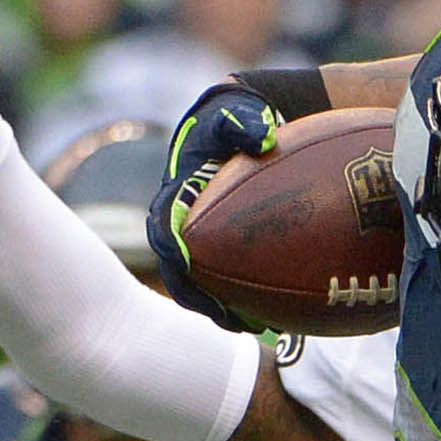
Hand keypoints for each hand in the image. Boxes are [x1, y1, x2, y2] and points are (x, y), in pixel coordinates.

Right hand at [149, 81, 283, 327]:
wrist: (246, 126)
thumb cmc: (239, 120)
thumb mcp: (239, 114)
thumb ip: (244, 122)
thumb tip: (261, 136)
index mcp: (175, 196)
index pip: (163, 229)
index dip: (172, 249)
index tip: (185, 262)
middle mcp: (181, 224)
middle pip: (179, 271)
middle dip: (200, 296)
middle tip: (229, 316)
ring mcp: (200, 241)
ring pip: (202, 285)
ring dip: (224, 309)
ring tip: (257, 326)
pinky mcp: (221, 251)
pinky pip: (228, 284)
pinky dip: (245, 302)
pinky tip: (276, 317)